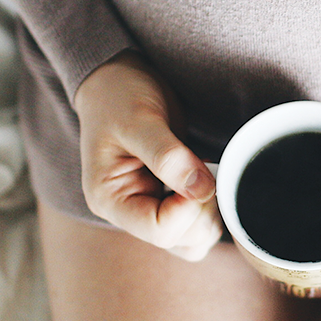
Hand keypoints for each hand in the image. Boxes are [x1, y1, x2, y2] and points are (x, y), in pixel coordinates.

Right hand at [75, 50, 221, 260]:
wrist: (117, 80)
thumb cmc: (119, 96)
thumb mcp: (139, 119)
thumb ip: (167, 156)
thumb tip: (201, 189)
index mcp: (110, 199)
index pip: (160, 230)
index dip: (189, 206)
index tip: (198, 169)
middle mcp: (129, 211)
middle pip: (182, 240)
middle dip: (203, 206)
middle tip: (204, 166)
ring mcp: (150, 206)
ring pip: (194, 239)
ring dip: (210, 208)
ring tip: (204, 169)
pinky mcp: (169, 198)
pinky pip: (197, 222)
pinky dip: (210, 204)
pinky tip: (205, 174)